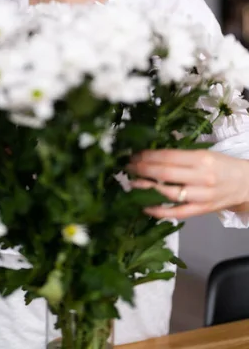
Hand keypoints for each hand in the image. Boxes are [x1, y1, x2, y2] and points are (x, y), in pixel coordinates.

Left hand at [127, 149, 248, 219]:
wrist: (244, 184)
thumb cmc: (221, 166)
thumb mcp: (204, 153)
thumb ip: (180, 154)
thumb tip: (151, 153)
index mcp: (201, 159)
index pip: (168, 157)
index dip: (148, 156)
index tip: (134, 154)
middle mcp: (201, 177)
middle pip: (165, 173)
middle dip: (142, 169)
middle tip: (128, 166)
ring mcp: (200, 196)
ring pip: (168, 193)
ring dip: (146, 188)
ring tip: (132, 183)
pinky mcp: (200, 210)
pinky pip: (176, 213)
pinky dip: (158, 210)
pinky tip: (144, 205)